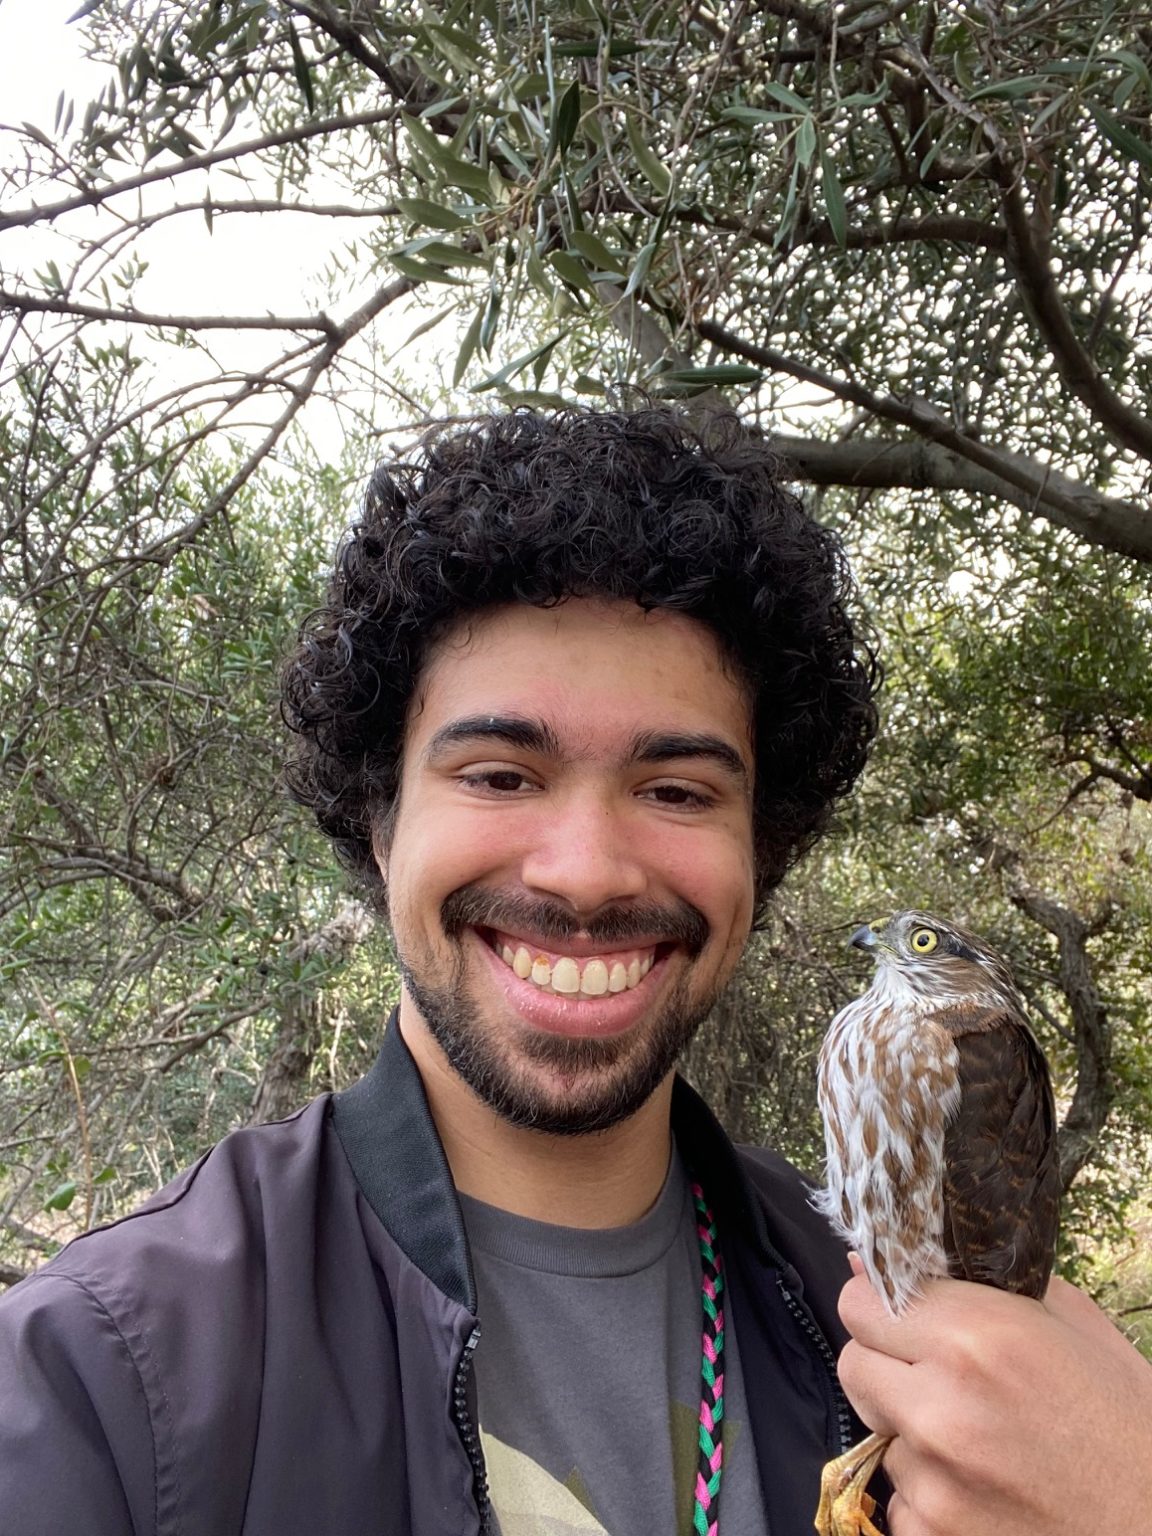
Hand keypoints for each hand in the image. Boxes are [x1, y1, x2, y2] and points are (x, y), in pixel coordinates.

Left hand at [836, 1262, 1151, 1535]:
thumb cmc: (1128, 1425)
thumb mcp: (1073, 1328)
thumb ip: (983, 1283)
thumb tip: (891, 1258)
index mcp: (977, 1338)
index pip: (861, 1300)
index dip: (877, 1303)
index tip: (897, 1313)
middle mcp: (942, 1404)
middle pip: (853, 1362)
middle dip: (884, 1360)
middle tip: (931, 1373)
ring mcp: (933, 1478)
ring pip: (877, 1430)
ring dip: (910, 1428)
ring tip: (975, 1436)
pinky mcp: (931, 1534)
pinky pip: (898, 1496)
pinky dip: (927, 1490)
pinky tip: (980, 1485)